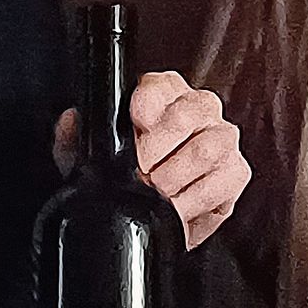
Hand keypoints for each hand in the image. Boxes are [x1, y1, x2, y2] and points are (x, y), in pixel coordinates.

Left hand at [51, 71, 251, 248]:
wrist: (150, 220)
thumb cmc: (126, 178)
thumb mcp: (91, 158)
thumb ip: (75, 137)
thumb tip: (71, 121)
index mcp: (161, 93)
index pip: (158, 86)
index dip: (144, 110)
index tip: (135, 134)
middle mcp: (197, 107)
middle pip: (189, 112)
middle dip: (159, 149)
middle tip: (143, 172)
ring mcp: (221, 137)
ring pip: (209, 146)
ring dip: (177, 175)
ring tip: (158, 192)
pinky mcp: (236, 171)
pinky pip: (225, 179)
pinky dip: (197, 198)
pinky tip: (179, 206)